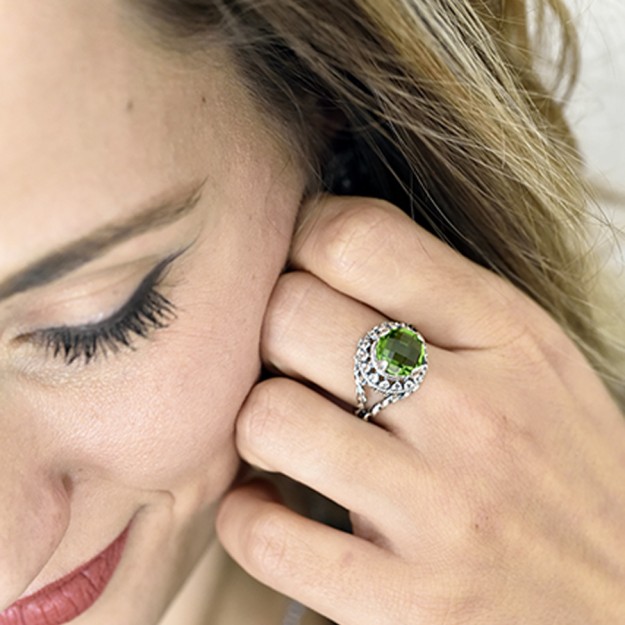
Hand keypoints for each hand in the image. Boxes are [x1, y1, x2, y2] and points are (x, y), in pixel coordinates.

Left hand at [217, 196, 624, 623]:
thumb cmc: (565, 471)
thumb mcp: (533, 360)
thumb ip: (439, 301)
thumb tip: (328, 252)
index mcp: (506, 336)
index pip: (357, 239)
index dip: (302, 242)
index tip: (300, 269)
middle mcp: (473, 414)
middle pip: (291, 315)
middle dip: (269, 330)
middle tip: (288, 359)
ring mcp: (439, 512)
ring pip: (267, 416)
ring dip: (254, 423)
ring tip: (282, 436)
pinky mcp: (403, 604)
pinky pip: (264, 535)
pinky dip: (245, 515)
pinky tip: (274, 505)